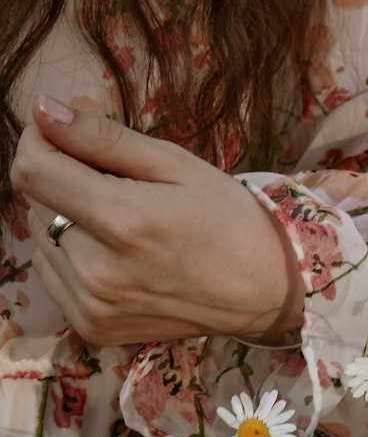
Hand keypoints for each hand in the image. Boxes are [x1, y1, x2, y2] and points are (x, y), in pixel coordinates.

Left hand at [11, 95, 304, 347]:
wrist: (266, 292)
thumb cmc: (228, 219)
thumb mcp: (176, 164)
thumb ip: (103, 137)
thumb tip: (43, 109)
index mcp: (123, 222)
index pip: (33, 170)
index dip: (41, 140)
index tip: (64, 133)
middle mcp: (99, 271)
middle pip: (34, 203)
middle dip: (62, 179)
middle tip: (114, 181)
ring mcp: (93, 306)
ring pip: (40, 239)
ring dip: (65, 219)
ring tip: (120, 223)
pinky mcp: (93, 327)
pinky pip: (53, 275)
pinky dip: (72, 256)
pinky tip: (114, 255)